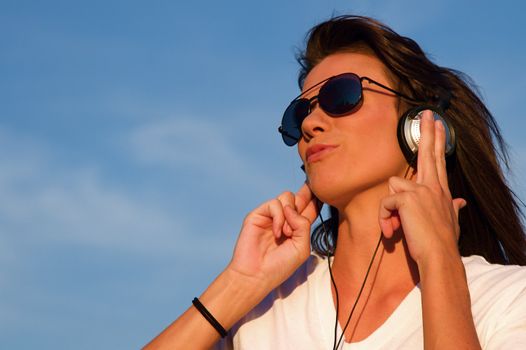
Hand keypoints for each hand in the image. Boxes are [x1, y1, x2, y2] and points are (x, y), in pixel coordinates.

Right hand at [227, 183, 319, 291]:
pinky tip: (276, 233)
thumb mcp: (302, 247)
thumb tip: (290, 208)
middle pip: (299, 197)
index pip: (309, 208)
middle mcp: (285, 219)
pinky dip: (278, 217)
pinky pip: (274, 204)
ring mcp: (271, 216)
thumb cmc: (280, 266)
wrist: (256, 275)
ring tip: (286, 233)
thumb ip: (303, 225)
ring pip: (287, 196)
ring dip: (290, 214)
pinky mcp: (258, 215)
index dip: (316, 199)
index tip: (324, 193)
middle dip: (308, 194)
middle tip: (315, 193)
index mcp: (297, 228)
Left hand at [378, 111, 465, 264]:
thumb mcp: (451, 222)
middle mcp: (432, 187)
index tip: (438, 124)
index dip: (438, 141)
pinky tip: (392, 230)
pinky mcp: (406, 199)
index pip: (439, 161)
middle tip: (426, 112)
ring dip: (389, 207)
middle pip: (428, 153)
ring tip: (396, 225)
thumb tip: (461, 202)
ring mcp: (421, 191)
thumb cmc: (442, 243)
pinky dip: (384, 218)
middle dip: (427, 131)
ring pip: (393, 186)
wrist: (439, 257)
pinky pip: (385, 202)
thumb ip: (453, 208)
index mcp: (440, 191)